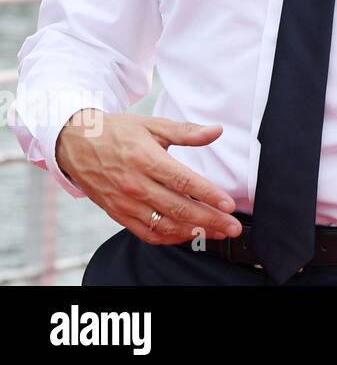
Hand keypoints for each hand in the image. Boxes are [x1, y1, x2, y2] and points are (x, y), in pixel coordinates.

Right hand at [54, 109, 243, 244]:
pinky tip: (189, 235)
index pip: (182, 182)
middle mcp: (134, 185)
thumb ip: (186, 132)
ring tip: (217, 234)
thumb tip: (216, 131)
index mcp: (145, 160)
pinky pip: (146, 233)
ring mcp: (124, 203)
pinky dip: (169, 238)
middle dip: (209, 220)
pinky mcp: (117, 214)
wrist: (75, 144)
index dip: (208, 195)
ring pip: (163, 225)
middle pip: (177, 208)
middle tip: (232, 227)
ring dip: (193, 232)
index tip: (229, 205)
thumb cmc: (117, 132)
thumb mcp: (152, 125)